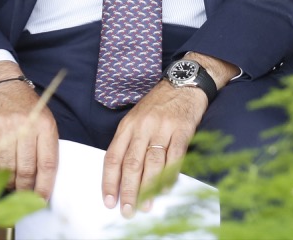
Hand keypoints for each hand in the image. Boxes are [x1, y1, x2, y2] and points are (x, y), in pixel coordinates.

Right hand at [0, 61, 57, 199]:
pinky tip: (1, 167)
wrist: (2, 85)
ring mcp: (5, 128)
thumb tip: (43, 178)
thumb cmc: (27, 106)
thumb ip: (46, 145)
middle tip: (24, 195)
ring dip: (10, 181)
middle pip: (26, 168)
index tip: (42, 198)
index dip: (45, 185)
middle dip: (26, 188)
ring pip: (8, 167)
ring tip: (13, 184)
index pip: (48, 163)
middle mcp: (26, 126)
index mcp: (45, 125)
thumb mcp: (45, 120)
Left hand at [102, 51, 235, 216]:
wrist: (184, 82)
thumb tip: (122, 174)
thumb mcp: (136, 117)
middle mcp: (143, 127)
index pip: (113, 157)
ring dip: (148, 187)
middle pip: (131, 164)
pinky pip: (175, 157)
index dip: (109, 181)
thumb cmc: (159, 102)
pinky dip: (170, 175)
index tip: (108, 200)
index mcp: (128, 125)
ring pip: (152, 163)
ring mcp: (163, 128)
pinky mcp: (182, 130)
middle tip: (127, 209)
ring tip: (146, 205)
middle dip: (127, 190)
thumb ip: (129, 141)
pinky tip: (166, 188)